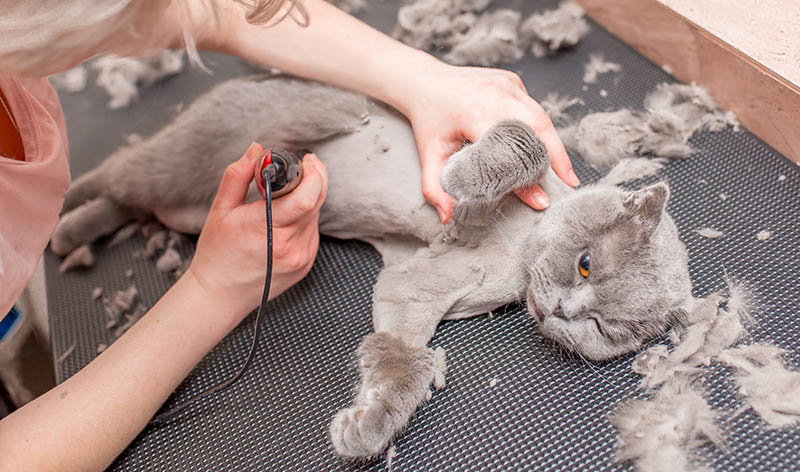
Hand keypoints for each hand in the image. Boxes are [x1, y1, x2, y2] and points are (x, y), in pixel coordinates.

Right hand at [187, 143, 327, 319]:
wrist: (220, 295)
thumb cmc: (217, 253)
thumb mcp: (220, 210)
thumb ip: (238, 175)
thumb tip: (257, 149)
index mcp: (268, 229)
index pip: (306, 196)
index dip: (313, 173)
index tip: (306, 159)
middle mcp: (290, 246)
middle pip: (317, 202)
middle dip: (314, 179)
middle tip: (304, 166)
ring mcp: (301, 258)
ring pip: (315, 216)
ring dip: (307, 199)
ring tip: (283, 197)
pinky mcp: (306, 264)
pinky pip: (312, 231)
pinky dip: (303, 218)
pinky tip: (285, 219)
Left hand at [403, 63, 578, 223]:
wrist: (425, 82)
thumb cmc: (429, 121)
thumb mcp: (428, 155)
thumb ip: (434, 189)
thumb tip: (448, 217)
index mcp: (473, 113)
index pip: (508, 150)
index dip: (525, 177)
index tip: (539, 199)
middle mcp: (494, 94)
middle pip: (537, 128)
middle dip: (555, 157)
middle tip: (569, 184)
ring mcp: (507, 84)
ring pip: (540, 117)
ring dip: (553, 144)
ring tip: (565, 172)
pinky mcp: (512, 81)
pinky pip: (532, 108)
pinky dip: (541, 128)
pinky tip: (547, 149)